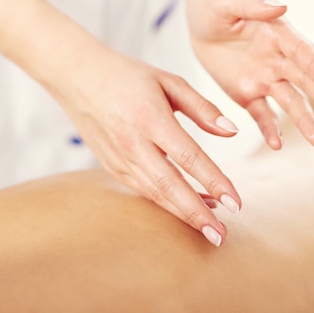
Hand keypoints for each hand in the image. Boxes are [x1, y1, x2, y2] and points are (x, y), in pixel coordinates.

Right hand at [53, 49, 241, 246]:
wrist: (78, 77)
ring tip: (211, 230)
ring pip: (156, 194)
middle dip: (197, 215)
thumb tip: (232, 132)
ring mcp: (120, 158)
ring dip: (184, 215)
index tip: (235, 202)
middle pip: (170, 187)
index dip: (214, 182)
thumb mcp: (169, 81)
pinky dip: (168, 203)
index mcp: (150, 118)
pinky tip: (191, 207)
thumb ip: (202, 108)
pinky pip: (144, 190)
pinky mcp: (112, 167)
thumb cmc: (129, 76)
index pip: (189, 157)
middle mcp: (133, 143)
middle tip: (221, 236)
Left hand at [186, 0, 313, 149]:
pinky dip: (270, 130)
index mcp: (279, 34)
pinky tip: (277, 146)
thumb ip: (253, 4)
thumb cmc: (217, 6)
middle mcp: (279, 59)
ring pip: (290, 102)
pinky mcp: (249, 95)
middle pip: (306, 81)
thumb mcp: (229, 2)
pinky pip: (262, 115)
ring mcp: (266, 79)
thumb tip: (281, 7)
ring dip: (305, 121)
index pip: (303, 52)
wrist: (201, 23)